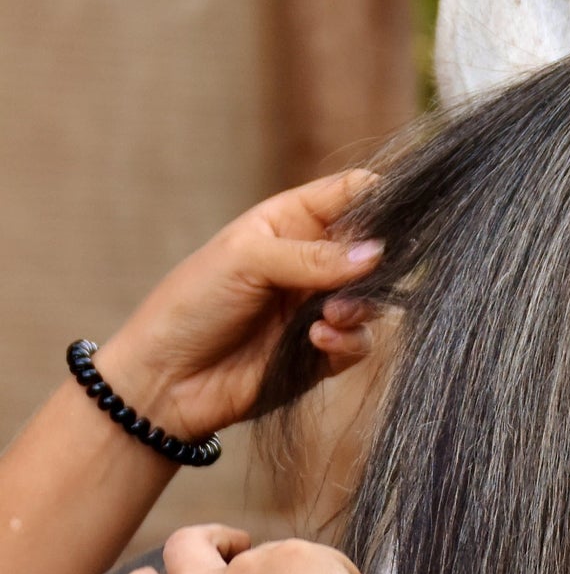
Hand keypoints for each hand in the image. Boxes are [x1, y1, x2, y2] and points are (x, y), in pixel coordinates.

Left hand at [91, 172, 383, 440]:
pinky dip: (347, 341)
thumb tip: (377, 254)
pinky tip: (316, 342)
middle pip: (374, 248)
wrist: (167, 380)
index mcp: (290, 221)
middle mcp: (312, 261)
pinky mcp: (323, 351)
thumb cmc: (192, 305)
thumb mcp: (246, 262)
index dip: (381, 197)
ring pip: (373, 299)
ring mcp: (319, 306)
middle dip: (377, 263)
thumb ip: (312, 257)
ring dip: (360, 307)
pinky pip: (359, 341)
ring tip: (330, 317)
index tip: (397, 217)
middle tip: (362, 279)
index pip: (352, 193)